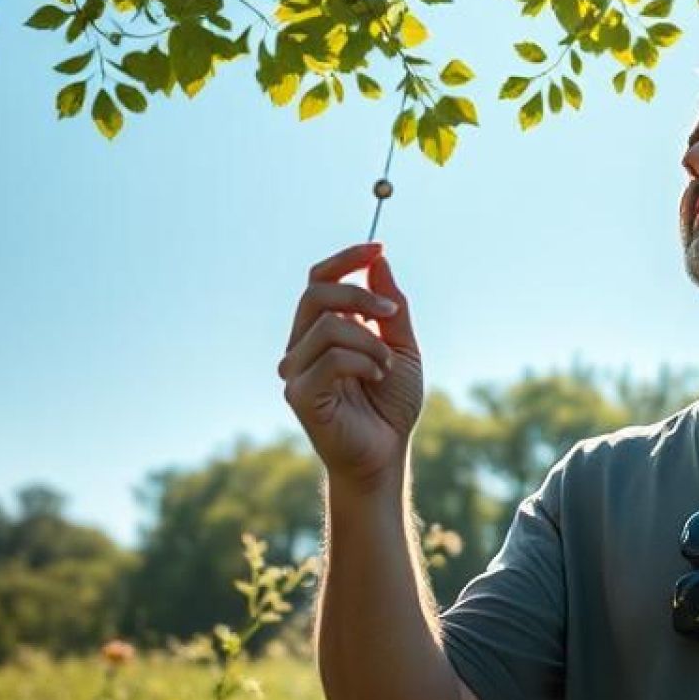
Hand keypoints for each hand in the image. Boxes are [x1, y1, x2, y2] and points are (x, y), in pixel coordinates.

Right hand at [279, 242, 424, 489]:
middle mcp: (301, 346)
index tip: (378, 247)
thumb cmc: (391, 404)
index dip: (346, 258)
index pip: (319, 279)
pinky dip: (364, 362)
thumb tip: (379, 260)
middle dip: (360, 295)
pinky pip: (331, 358)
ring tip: (386, 367)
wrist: (387, 452)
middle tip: (392, 313)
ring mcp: (295, 370)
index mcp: (321, 330)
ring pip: (329, 326)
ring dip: (371, 342)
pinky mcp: (299, 394)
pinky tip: (376, 378)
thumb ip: (392, 307)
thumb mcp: (403, 346)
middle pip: (316, 293)